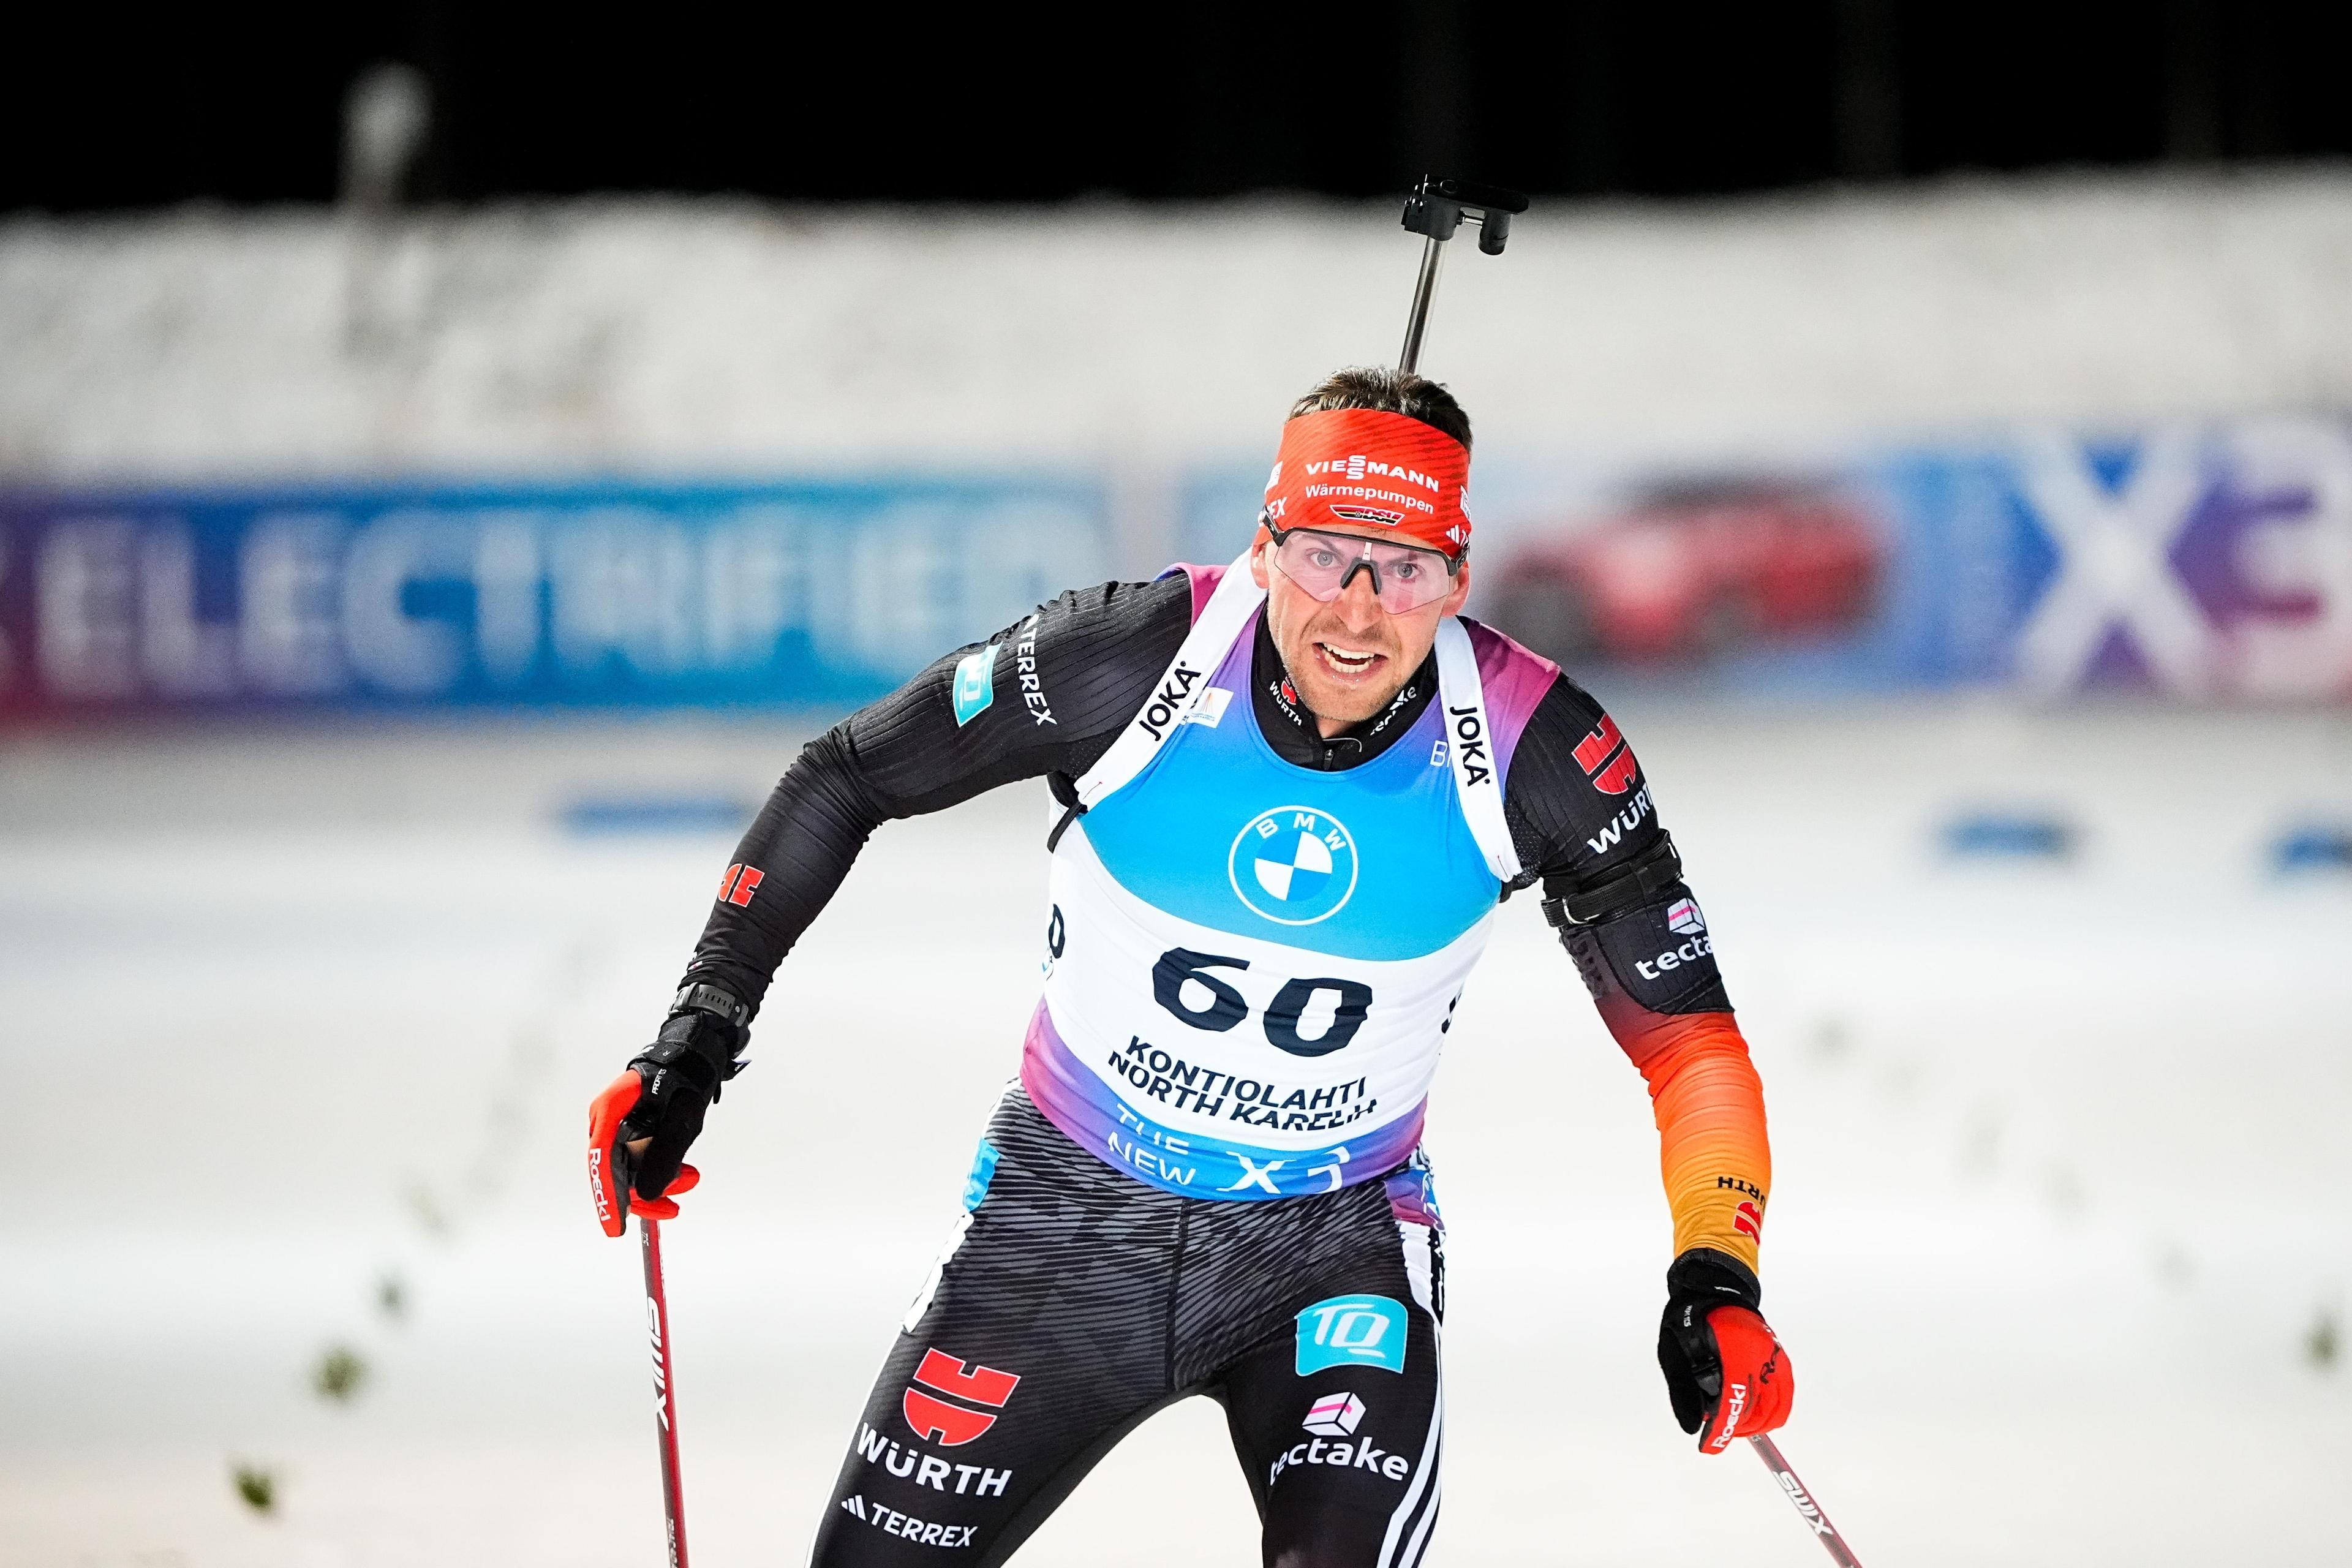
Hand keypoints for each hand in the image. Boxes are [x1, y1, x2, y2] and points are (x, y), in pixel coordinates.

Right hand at [585, 1003, 744, 1237]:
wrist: (692, 1055)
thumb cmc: (685, 1076)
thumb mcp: (682, 1117)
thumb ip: (664, 1153)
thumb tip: (647, 1193)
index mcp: (610, 1109)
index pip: (603, 1160)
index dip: (609, 1196)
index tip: (615, 1227)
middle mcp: (606, 1120)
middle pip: (614, 1171)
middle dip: (645, 1193)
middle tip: (674, 1208)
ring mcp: (615, 1128)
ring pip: (629, 1170)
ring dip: (659, 1182)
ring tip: (690, 1178)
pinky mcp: (629, 1133)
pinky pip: (638, 1161)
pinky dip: (660, 1171)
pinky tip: (683, 1174)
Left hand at [1656, 1249, 1793, 1452]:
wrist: (1715, 1292)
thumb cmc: (1691, 1320)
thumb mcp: (1674, 1352)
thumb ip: (1683, 1390)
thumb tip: (1694, 1428)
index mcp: (1733, 1346)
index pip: (1733, 1397)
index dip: (1722, 1426)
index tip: (1709, 1445)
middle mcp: (1760, 1352)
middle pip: (1757, 1409)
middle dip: (1735, 1428)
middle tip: (1716, 1434)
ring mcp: (1775, 1356)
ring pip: (1775, 1409)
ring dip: (1754, 1426)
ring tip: (1733, 1426)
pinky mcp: (1781, 1360)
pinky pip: (1785, 1398)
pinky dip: (1772, 1415)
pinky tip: (1753, 1418)